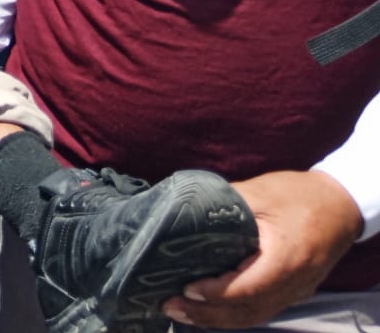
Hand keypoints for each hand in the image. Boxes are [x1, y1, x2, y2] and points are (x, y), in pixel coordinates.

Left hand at [162, 170, 361, 328]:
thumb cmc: (300, 195)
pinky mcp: (294, 291)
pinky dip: (235, 315)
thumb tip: (186, 210)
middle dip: (207, 313)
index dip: (216, 293)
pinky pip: (262, 310)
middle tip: (171, 307)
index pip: (248, 288)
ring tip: (183, 313)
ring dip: (218, 319)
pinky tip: (210, 312)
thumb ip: (225, 203)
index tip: (186, 288)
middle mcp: (293, 283)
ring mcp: (296, 291)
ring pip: (255, 316)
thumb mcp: (260, 192)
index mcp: (286, 259)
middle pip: (248, 310)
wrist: (341, 205)